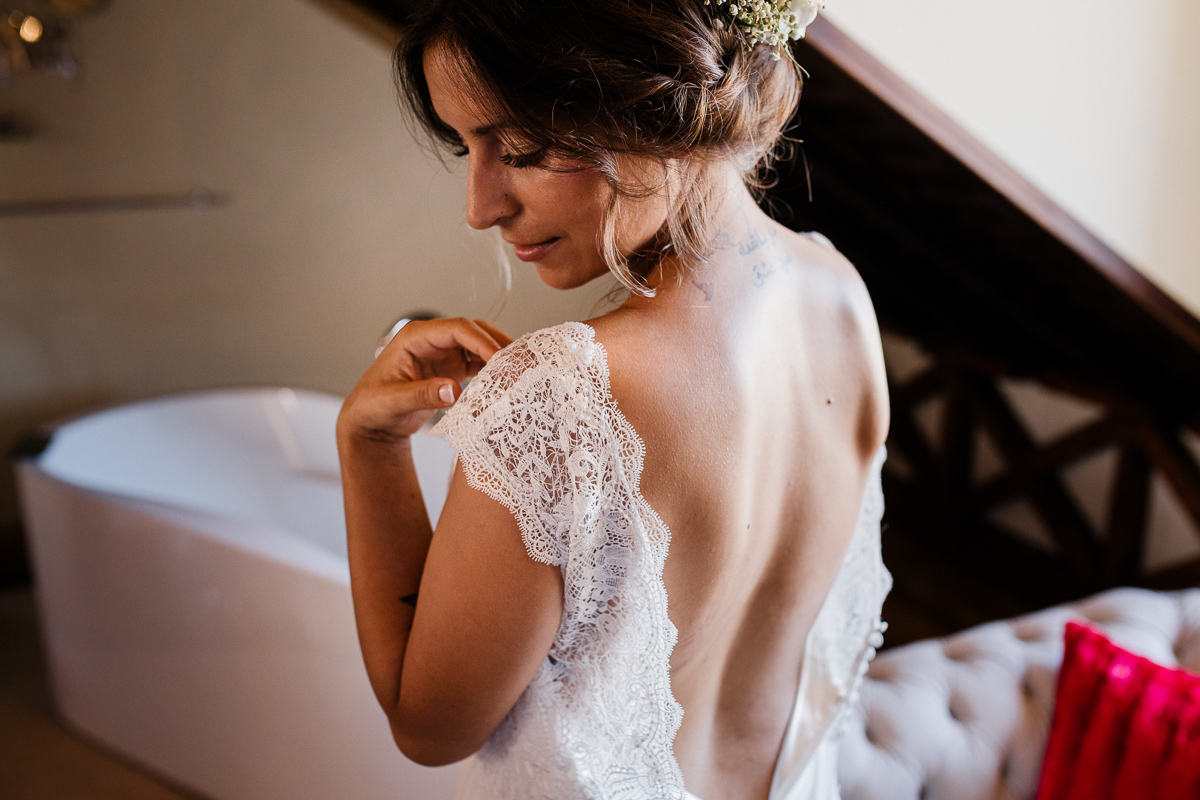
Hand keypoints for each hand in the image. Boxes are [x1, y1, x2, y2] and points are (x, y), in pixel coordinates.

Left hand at [339, 318, 512, 444]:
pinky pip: (478, 362)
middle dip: (496, 344)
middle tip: (517, 362)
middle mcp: (432, 341)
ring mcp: (443, 353)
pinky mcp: (452, 368)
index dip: (481, 341)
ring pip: (479, 345)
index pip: (456, 329)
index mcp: (415, 337)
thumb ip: (422, 395)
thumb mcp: (393, 402)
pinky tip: (505, 381)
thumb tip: (453, 390)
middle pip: (473, 331)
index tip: (499, 358)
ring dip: (498, 355)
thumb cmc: (373, 407)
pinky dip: (493, 369)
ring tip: (518, 370)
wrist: (372, 421)